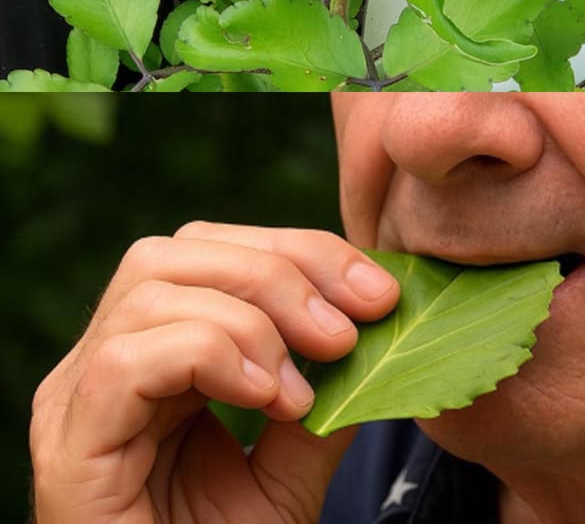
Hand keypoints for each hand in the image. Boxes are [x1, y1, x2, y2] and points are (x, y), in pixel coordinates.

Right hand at [30, 223, 399, 522]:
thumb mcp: (288, 472)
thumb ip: (323, 407)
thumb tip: (375, 338)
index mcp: (158, 348)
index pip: (220, 250)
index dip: (301, 252)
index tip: (377, 291)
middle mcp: (111, 357)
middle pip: (184, 249)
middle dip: (280, 272)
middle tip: (346, 332)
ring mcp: (78, 397)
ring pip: (153, 285)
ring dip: (249, 319)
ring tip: (296, 388)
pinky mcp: (69, 444)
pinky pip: (126, 359)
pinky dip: (208, 354)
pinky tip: (261, 397)